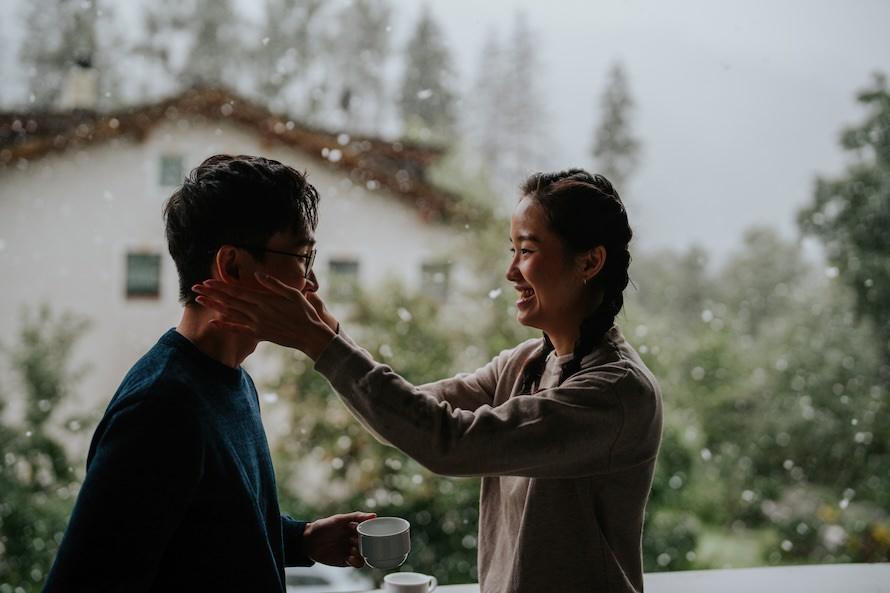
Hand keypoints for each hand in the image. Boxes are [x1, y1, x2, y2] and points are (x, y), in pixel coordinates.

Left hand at [192, 274, 337, 359]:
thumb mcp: (293, 293)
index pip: (237, 291)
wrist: (309, 335)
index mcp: (264, 300)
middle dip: (211, 294)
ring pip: (230, 314)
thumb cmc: (304, 312)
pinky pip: (238, 329)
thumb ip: (274, 284)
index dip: (220, 286)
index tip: (207, 281)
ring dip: (214, 306)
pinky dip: (225, 326)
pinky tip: (213, 323)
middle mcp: (257, 312)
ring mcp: (256, 324)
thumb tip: (258, 275)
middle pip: (229, 301)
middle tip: (195, 288)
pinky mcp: (258, 334)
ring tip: (200, 301)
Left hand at [304, 512, 376, 567]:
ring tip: (353, 550)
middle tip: (358, 541)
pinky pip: (357, 563)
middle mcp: (354, 540)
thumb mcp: (339, 519)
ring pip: (365, 554)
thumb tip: (374, 515)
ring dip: (363, 553)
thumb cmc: (323, 527)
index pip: (370, 531)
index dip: (373, 532)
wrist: (307, 541)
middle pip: (369, 544)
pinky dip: (357, 561)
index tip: (373, 533)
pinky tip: (350, 558)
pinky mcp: (345, 561)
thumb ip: (356, 517)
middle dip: (367, 544)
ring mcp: (351, 550)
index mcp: (355, 528)